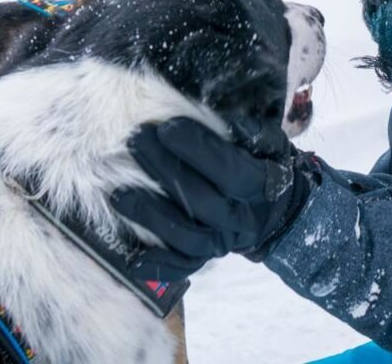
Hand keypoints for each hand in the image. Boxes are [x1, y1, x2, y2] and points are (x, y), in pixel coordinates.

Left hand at [111, 118, 313, 281]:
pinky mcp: (207, 257)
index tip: (167, 127)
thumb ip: (254, 133)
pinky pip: (184, 267)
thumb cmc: (263, 164)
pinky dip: (160, 265)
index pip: (229, 170)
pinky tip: (134, 258)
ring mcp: (224, 242)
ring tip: (118, 195)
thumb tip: (233, 124)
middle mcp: (241, 219)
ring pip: (187, 237)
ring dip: (150, 216)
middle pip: (200, 201)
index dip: (198, 150)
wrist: (274, 209)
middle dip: (164, 170)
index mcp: (260, 187)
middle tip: (135, 141)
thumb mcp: (269, 142)